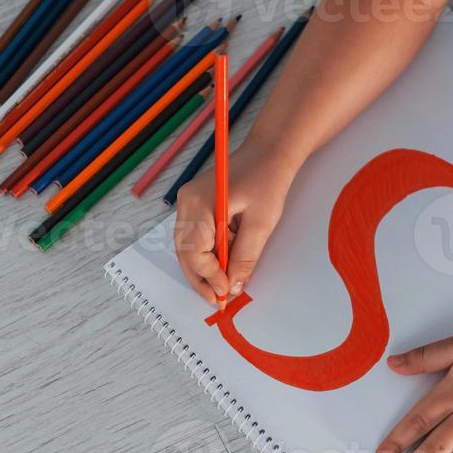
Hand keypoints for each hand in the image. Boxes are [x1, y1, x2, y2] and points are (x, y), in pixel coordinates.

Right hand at [174, 137, 303, 304]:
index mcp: (199, 204)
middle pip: (184, 252)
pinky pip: (194, 237)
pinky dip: (206, 255)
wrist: (269, 152)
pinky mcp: (195, 205)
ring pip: (186, 247)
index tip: (225, 292)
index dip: (209, 276)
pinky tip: (221, 267)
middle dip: (200, 278)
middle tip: (216, 300)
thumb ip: (245, 257)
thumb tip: (232, 286)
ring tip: (218, 289)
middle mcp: (186, 202)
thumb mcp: (262, 223)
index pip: (194, 251)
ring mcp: (188, 203)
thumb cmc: (267, 180)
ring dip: (202, 269)